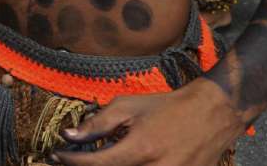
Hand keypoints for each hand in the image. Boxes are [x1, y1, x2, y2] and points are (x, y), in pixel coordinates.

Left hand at [53, 79, 242, 165]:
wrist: (211, 115)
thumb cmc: (166, 108)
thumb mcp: (129, 106)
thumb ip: (98, 123)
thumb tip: (69, 135)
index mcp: (141, 149)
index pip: (97, 163)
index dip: (71, 161)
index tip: (55, 155)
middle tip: (67, 161)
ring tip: (94, 160)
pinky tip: (120, 163)